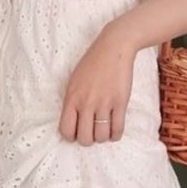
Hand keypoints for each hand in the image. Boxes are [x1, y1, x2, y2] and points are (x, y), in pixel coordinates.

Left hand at [59, 26, 135, 145]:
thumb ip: (72, 101)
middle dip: (88, 140)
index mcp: (71, 97)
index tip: (77, 132)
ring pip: (101, 137)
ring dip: (103, 137)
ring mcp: (104, 103)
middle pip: (84, 139)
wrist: (114, 47)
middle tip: (92, 132)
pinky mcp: (120, 102)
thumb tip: (73, 123)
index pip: (66, 130)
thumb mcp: (74, 80)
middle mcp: (86, 102)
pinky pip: (117, 130)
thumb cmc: (93, 63)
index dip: (72, 136)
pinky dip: (115, 135)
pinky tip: (114, 130)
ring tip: (104, 129)